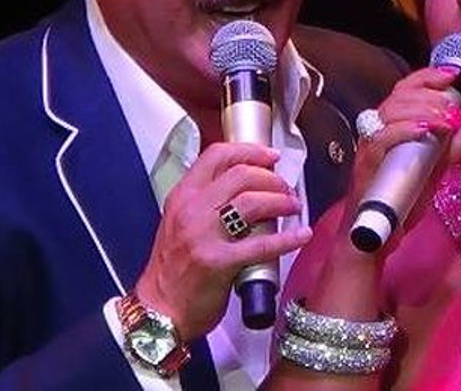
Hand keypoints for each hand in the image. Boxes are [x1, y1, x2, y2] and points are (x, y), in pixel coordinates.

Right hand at [134, 142, 311, 338]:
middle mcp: (191, 210)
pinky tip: (302, 235)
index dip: (250, 151)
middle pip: (241, 175)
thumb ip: (207, 202)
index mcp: (182, 197)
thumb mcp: (181, 223)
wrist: (158, 311)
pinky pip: (262, 245)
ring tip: (293, 206)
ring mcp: (203, 236)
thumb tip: (248, 187)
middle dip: (272, 178)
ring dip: (281, 201)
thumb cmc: (172, 270)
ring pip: (253, 202)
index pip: (216, 156)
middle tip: (286, 189)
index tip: (271, 156)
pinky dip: (288, 238)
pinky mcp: (218, 263)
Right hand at [347, 67, 460, 237]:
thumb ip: (449, 151)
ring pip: (391, 111)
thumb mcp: (432, 174)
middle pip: (399, 94)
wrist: (373, 239)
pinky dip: (406, 129)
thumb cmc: (398, 203)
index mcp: (391, 127)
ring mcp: (369, 146)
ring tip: (447, 117)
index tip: (454, 75)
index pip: (405, 90)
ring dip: (423, 108)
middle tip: (455, 104)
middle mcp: (376, 130)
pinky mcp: (365, 164)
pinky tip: (428, 129)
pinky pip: (383, 138)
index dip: (428, 77)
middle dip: (431, 92)